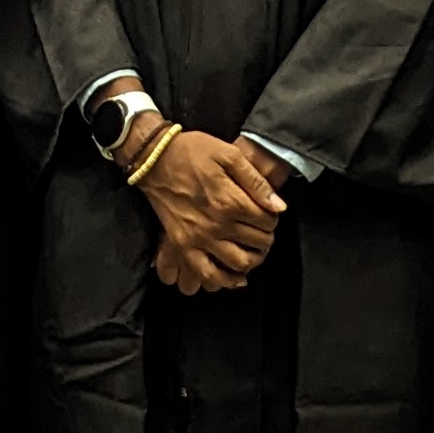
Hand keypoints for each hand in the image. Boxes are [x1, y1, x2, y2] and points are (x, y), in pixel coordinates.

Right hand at [136, 125, 284, 287]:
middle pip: (257, 242)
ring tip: (254, 250)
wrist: (154, 159)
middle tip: (263, 230)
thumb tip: (279, 206)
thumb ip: (256, 181)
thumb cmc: (193, 152)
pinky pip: (207, 273)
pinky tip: (236, 277)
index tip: (268, 212)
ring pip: (238, 262)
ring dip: (253, 259)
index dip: (273, 218)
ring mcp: (199, 238)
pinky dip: (224, 280)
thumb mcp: (229, 154)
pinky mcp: (183, 245)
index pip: (267, 220)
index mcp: (231, 200)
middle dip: (266, 237)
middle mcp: (217, 224)